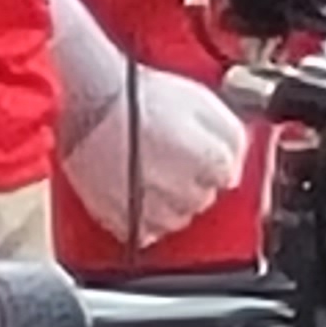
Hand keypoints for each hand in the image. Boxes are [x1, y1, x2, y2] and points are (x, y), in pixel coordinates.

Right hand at [58, 62, 251, 250]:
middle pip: (204, 199)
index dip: (217, 161)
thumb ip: (230, 134)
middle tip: (175, 155)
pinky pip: (144, 232)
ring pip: (177, 220)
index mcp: (201, 157)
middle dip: (196, 180)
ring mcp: (147, 205)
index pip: (227, 176)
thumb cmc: (137, 94)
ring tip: (155, 171)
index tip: (204, 151)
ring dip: (173, 201)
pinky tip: (139, 191)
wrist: (88, 97)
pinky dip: (146, 218)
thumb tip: (237, 161)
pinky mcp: (119, 217)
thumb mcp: (198, 99)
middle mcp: (178, 187)